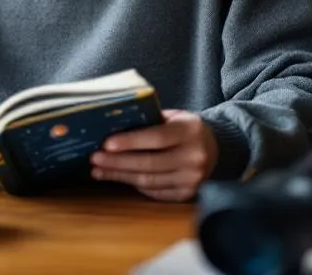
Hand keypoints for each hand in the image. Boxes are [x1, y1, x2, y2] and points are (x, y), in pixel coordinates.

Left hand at [90, 109, 217, 201]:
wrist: (216, 149)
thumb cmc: (186, 129)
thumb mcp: (174, 117)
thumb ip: (150, 121)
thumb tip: (112, 125)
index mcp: (190, 131)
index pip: (157, 137)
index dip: (130, 142)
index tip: (106, 144)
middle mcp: (194, 157)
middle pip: (149, 163)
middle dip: (118, 162)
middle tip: (95, 158)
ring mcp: (192, 179)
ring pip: (149, 181)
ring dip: (120, 176)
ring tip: (99, 170)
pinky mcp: (187, 194)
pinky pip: (154, 192)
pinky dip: (134, 185)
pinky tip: (118, 177)